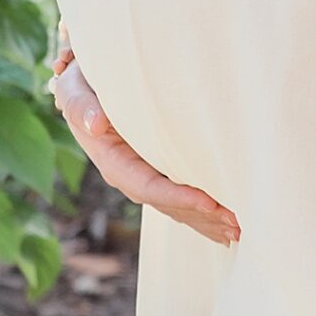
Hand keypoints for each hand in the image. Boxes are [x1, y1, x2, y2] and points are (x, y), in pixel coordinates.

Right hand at [48, 24, 239, 246]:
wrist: (85, 87)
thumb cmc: (84, 85)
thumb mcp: (76, 90)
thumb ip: (82, 106)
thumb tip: (96, 124)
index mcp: (112, 161)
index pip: (148, 186)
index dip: (178, 196)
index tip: (209, 202)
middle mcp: (129, 176)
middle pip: (168, 204)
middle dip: (201, 215)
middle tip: (237, 225)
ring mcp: (144, 176)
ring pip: (178, 206)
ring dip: (207, 220)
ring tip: (239, 230)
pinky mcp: (158, 170)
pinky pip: (181, 196)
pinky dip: (203, 211)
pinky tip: (225, 223)